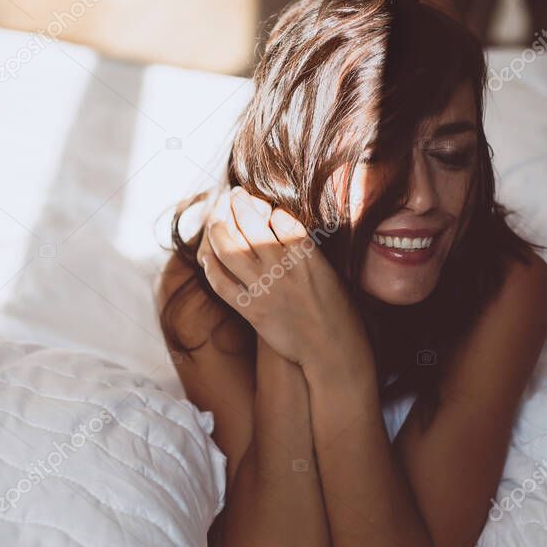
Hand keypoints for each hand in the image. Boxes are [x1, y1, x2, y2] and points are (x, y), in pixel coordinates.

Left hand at [196, 187, 369, 369]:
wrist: (333, 350)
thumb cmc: (339, 313)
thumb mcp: (331, 272)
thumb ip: (308, 251)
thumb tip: (284, 228)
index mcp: (308, 254)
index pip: (279, 216)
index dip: (266, 205)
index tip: (259, 201)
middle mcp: (284, 267)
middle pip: (251, 224)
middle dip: (238, 204)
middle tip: (233, 196)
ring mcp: (265, 288)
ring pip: (229, 248)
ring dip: (218, 230)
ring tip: (216, 222)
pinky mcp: (252, 310)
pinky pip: (221, 284)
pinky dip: (211, 267)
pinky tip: (207, 258)